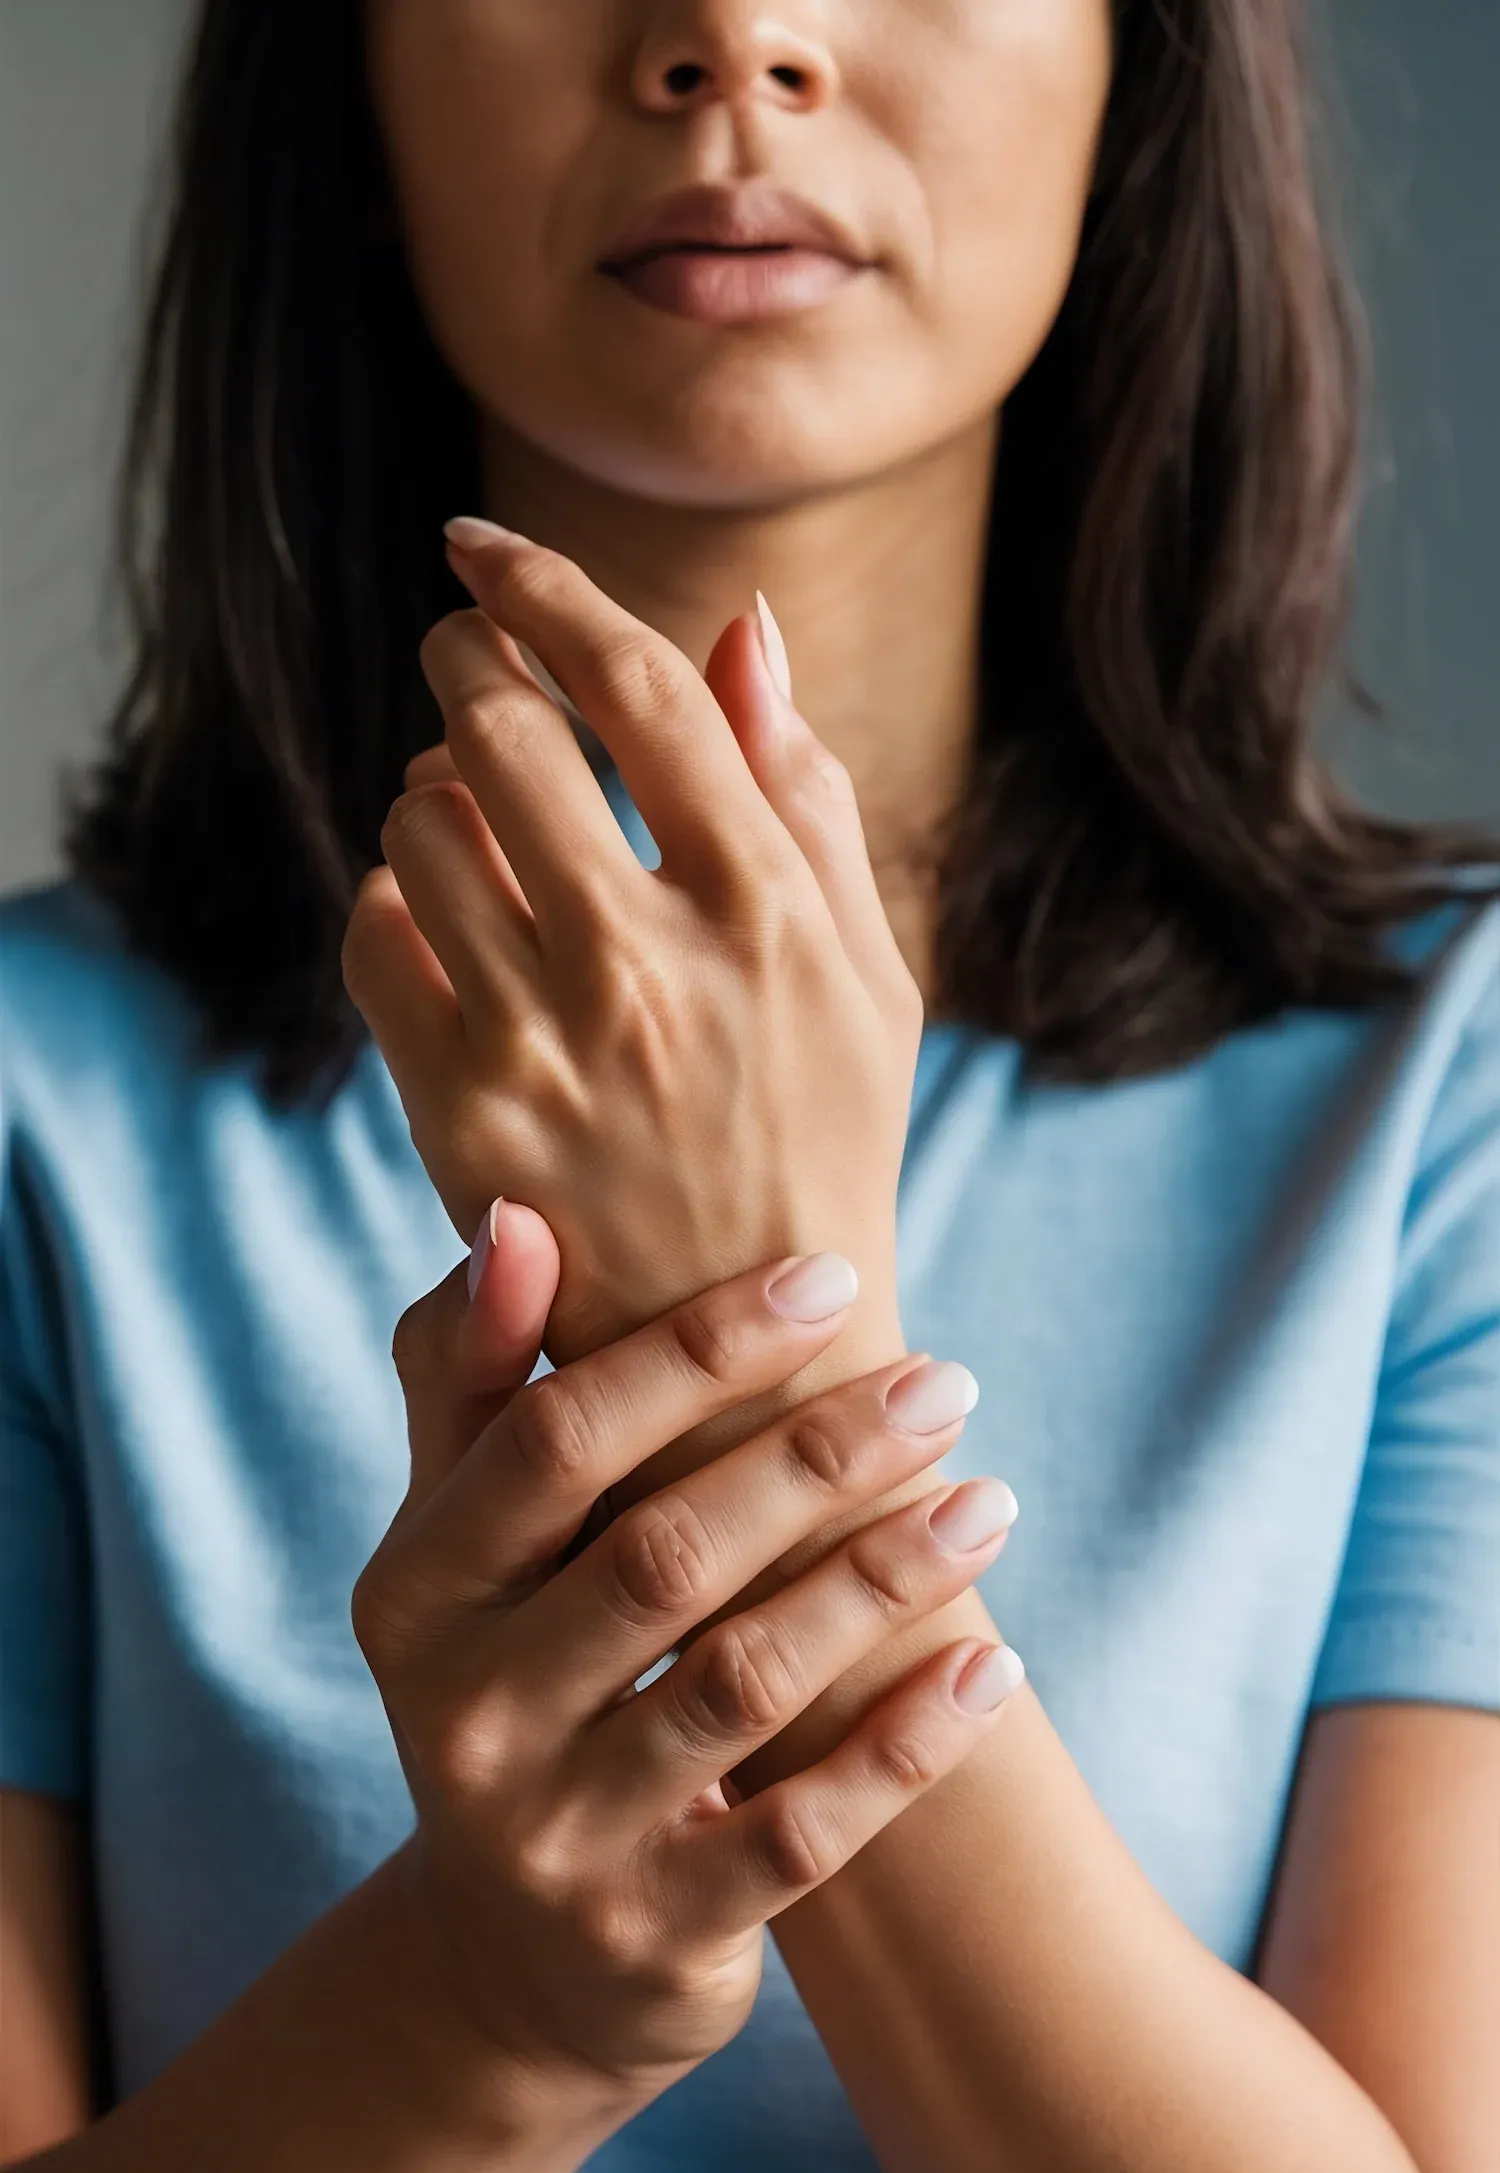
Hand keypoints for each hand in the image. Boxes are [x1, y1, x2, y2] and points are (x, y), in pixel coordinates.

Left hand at [341, 527, 921, 1369]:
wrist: (752, 1359)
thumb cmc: (823, 1142)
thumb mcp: (866, 969)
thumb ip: (805, 793)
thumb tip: (743, 625)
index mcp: (769, 912)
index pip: (635, 688)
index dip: (543, 588)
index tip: (484, 547)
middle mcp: (651, 966)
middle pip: (496, 726)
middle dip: (460, 660)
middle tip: (463, 660)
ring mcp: (546, 1044)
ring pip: (419, 823)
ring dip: (430, 789)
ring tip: (473, 820)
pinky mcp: (460, 1113)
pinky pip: (374, 936)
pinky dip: (392, 898)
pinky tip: (440, 919)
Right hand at [356, 1205, 1020, 2097]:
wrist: (507, 1967)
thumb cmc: (513, 1691)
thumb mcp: (460, 1556)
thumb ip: (474, 1388)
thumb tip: (515, 1217)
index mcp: (415, 1593)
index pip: (555, 1442)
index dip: (695, 1352)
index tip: (832, 1279)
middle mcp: (464, 1717)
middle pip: (661, 1556)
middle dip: (816, 1456)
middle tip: (949, 1385)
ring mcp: (555, 1838)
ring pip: (743, 1685)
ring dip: (881, 1582)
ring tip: (993, 1502)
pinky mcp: (654, 1936)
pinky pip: (805, 1832)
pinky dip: (908, 1745)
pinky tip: (994, 1663)